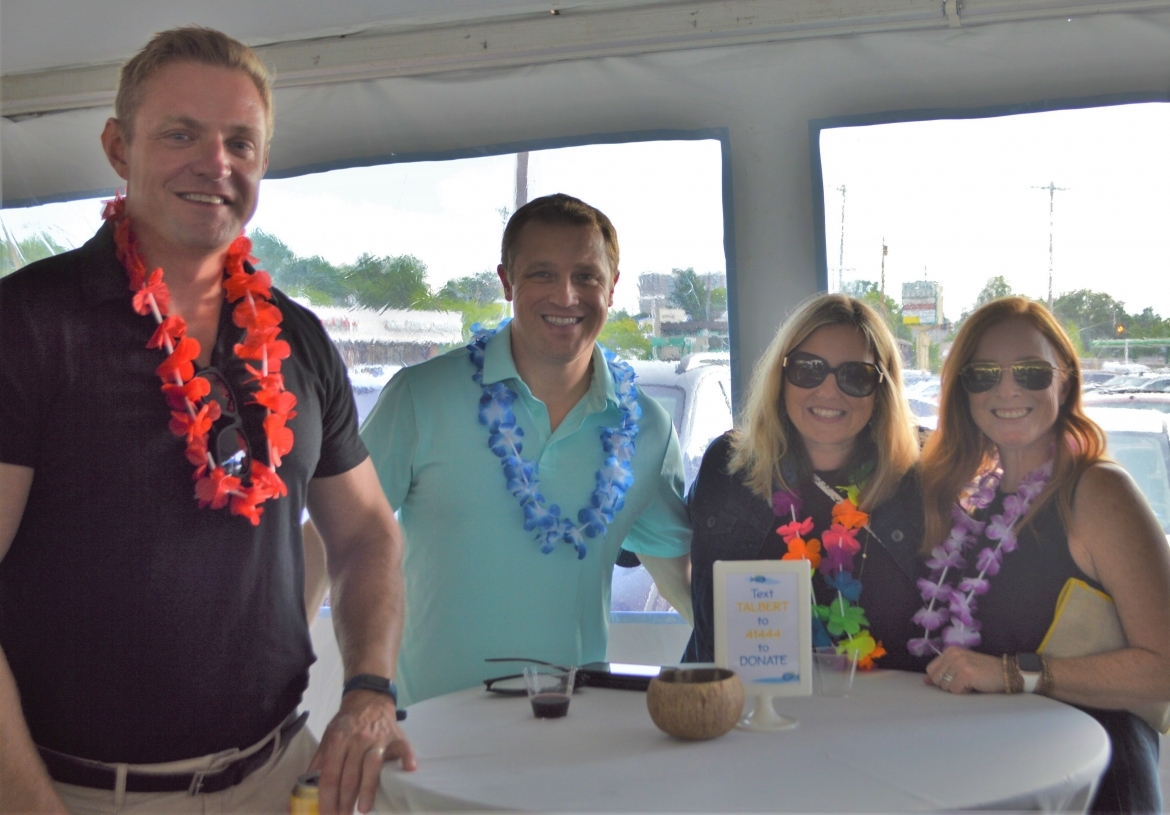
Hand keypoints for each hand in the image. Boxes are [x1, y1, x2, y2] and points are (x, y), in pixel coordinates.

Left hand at [308, 690, 415, 814]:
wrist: (369, 698)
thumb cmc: (347, 723)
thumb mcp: (329, 737)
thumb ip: (320, 761)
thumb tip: (306, 787)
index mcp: (338, 741)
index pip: (330, 775)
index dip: (327, 798)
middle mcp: (358, 740)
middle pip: (350, 775)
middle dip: (345, 801)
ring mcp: (378, 738)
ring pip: (372, 766)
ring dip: (368, 789)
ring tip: (364, 809)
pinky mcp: (396, 736)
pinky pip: (403, 748)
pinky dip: (407, 758)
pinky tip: (408, 770)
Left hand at [925, 646, 1004, 693]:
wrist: (1006, 673)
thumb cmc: (984, 672)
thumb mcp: (961, 667)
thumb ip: (943, 671)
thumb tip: (925, 681)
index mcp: (950, 650)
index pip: (931, 670)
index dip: (941, 679)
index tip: (955, 678)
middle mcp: (953, 654)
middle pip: (936, 679)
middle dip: (948, 685)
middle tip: (965, 681)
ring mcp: (959, 663)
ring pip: (945, 686)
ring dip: (957, 688)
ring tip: (970, 682)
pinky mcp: (966, 673)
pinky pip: (955, 690)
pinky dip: (964, 692)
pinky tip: (974, 685)